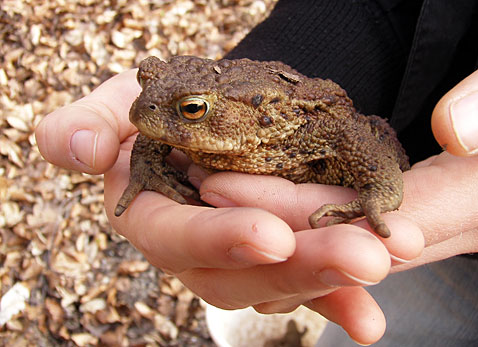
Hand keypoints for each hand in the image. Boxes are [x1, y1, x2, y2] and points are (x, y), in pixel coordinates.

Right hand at [35, 69, 423, 344]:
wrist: (214, 114)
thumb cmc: (165, 106)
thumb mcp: (123, 103)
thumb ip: (89, 124)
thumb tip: (76, 148)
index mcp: (152, 214)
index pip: (174, 237)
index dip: (217, 238)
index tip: (269, 235)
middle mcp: (196, 249)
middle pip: (239, 274)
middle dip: (300, 267)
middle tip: (364, 255)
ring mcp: (240, 260)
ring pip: (280, 283)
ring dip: (335, 279)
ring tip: (389, 259)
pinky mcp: (277, 258)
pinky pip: (306, 283)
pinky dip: (339, 299)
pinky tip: (372, 317)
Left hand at [198, 48, 477, 340]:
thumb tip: (457, 130)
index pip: (376, 217)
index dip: (300, 211)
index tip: (228, 186)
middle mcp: (465, 226)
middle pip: (354, 239)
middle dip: (277, 220)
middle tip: (210, 190)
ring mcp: (451, 226)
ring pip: (357, 242)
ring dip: (289, 229)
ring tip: (223, 198)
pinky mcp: (440, 213)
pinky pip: (372, 228)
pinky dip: (323, 225)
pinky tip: (278, 220)